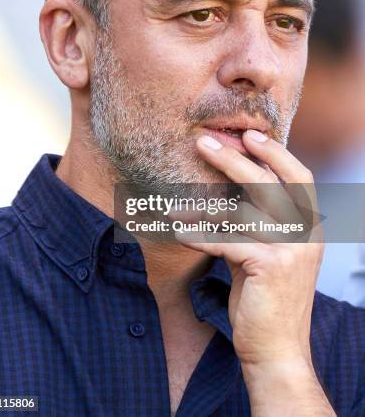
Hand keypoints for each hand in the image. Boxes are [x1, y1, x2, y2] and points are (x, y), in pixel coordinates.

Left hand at [175, 130, 332, 414]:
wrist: (276, 349)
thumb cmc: (264, 297)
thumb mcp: (267, 251)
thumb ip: (258, 222)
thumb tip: (229, 189)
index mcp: (310, 225)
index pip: (299, 176)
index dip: (275, 151)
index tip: (248, 134)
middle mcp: (307, 232)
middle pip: (267, 183)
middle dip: (233, 159)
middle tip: (203, 143)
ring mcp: (291, 248)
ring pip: (240, 211)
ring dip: (202, 203)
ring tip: (174, 201)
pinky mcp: (269, 266)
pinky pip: (225, 241)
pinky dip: (198, 235)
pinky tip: (177, 230)